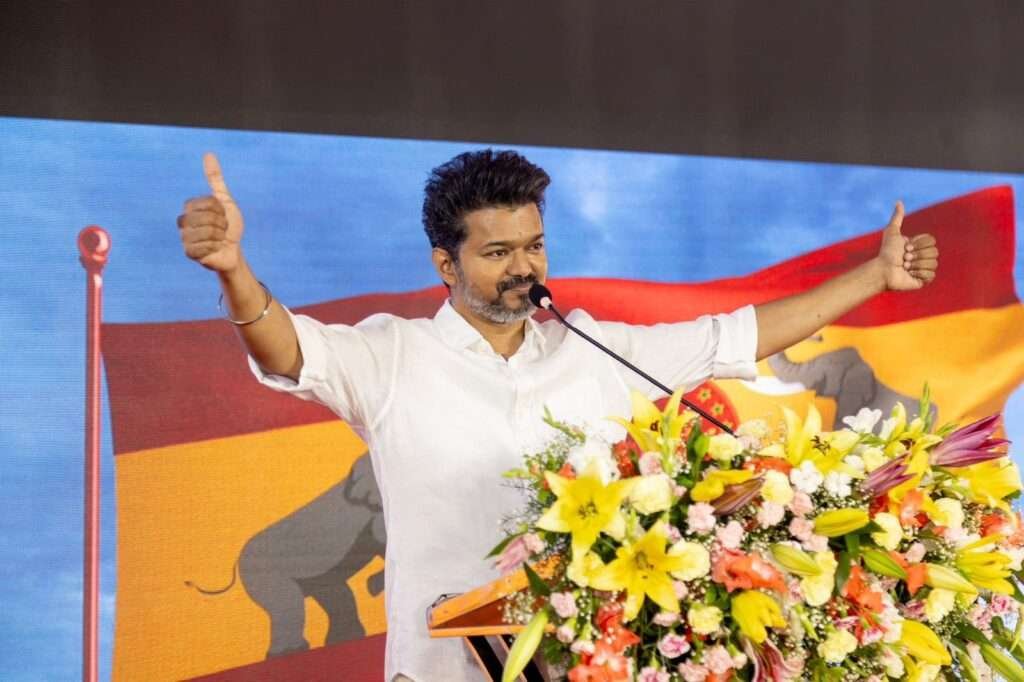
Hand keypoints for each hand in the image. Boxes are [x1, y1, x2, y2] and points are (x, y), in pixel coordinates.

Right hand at [176, 153, 244, 271]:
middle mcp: (184, 221)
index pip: (207, 203)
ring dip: (219, 237)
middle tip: (222, 230)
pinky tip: (214, 250)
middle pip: (206, 218)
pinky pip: (204, 247)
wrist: (233, 250)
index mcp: (190, 207)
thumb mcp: (226, 200)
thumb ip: (215, 179)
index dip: (220, 210)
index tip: (222, 215)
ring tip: (219, 240)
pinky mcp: (189, 252)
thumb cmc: (229, 226)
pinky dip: (215, 248)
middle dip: (221, 225)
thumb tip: (208, 154)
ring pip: (206, 233)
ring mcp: (185, 237)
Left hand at [877, 201, 938, 290]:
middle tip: (904, 258)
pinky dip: (919, 274)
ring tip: (904, 267)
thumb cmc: (886, 252)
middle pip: (934, 252)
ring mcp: (924, 268)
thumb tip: (899, 202)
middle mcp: (923, 256)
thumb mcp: (892, 232)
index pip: (931, 240)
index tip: (905, 247)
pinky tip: (909, 275)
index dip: (919, 244)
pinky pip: (931, 275)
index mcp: (919, 246)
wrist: (883, 270)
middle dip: (917, 254)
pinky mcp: (924, 280)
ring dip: (917, 264)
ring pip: (933, 263)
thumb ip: (897, 218)